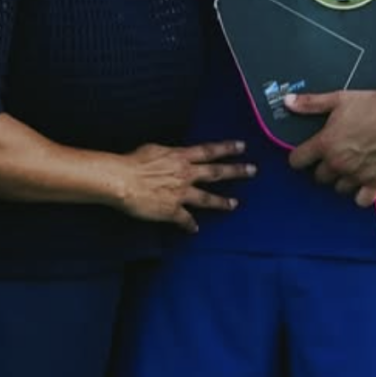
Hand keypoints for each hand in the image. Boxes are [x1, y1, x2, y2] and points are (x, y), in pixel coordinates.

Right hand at [113, 140, 254, 232]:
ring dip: (222, 202)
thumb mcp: (153, 150)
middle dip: (236, 171)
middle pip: (216, 172)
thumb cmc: (132, 163)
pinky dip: (189, 225)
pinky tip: (194, 230)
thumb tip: (171, 155)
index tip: (242, 146)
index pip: (209, 151)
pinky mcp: (172, 210)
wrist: (122, 181)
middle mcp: (185, 174)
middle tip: (253, 170)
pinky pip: (185, 220)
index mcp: (180, 157)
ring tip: (234, 204)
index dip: (227, 148)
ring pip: (207, 198)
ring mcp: (181, 193)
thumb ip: (167, 154)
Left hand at [284, 85, 375, 207]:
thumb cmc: (372, 105)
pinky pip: (361, 200)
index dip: (299, 157)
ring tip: (349, 168)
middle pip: (318, 177)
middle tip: (333, 157)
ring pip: (338, 188)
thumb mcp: (338, 99)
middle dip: (323, 168)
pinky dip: (361, 195)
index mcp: (326, 144)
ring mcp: (357, 175)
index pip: (297, 161)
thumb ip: (310, 103)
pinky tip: (363, 183)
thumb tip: (287, 102)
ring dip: (341, 180)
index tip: (305, 154)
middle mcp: (338, 163)